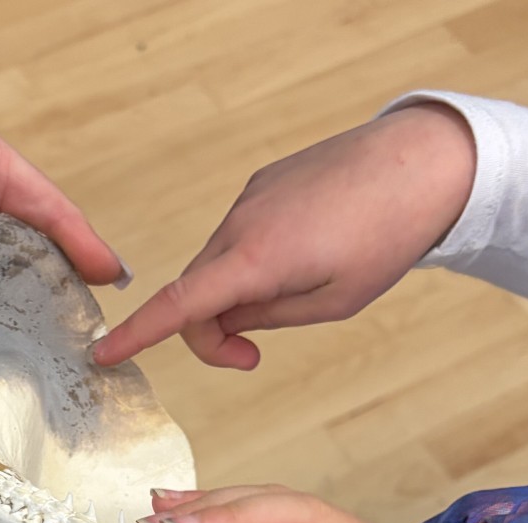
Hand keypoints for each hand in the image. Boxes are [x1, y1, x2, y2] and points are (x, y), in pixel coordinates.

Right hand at [93, 103, 475, 368]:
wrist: (424, 161)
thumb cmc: (388, 236)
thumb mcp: (334, 302)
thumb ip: (270, 316)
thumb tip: (227, 319)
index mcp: (256, 259)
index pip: (178, 304)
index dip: (136, 334)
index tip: (103, 354)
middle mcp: (240, 224)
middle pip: (196, 291)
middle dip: (213, 331)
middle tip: (254, 356)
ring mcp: (248, 199)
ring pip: (217, 264)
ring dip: (238, 293)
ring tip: (305, 286)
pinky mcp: (263, 184)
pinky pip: (239, 236)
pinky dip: (252, 260)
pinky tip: (308, 250)